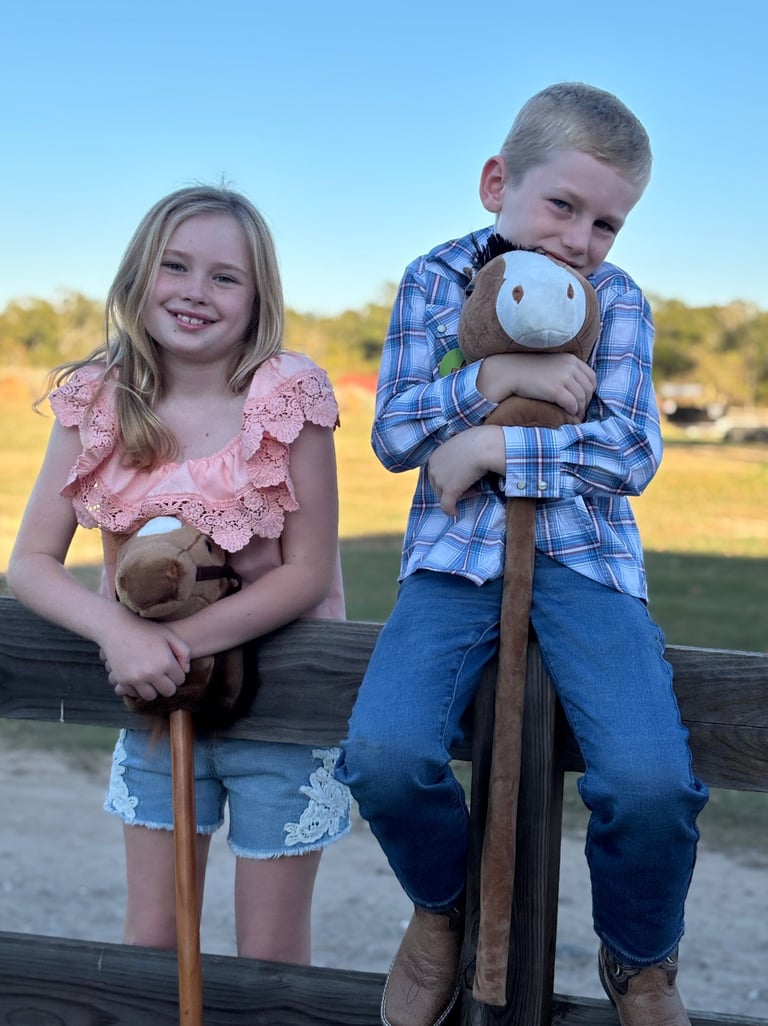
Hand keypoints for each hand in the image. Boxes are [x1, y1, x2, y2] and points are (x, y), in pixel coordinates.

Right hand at [98, 614, 190, 701]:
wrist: (117, 628)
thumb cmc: (146, 630)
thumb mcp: (169, 635)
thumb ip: (184, 652)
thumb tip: (186, 671)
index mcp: (165, 662)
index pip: (180, 680)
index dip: (178, 674)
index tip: (172, 667)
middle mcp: (151, 673)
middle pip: (168, 692)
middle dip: (168, 684)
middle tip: (164, 675)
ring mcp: (136, 678)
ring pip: (151, 696)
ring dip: (153, 689)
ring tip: (152, 678)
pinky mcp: (123, 681)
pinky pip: (134, 694)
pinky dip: (137, 688)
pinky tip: (138, 677)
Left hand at [428, 425, 504, 515]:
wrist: (484, 446)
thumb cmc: (479, 442)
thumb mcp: (460, 446)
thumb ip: (455, 455)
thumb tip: (462, 463)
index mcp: (434, 457)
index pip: (436, 474)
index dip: (449, 478)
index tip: (463, 477)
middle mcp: (433, 469)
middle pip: (438, 486)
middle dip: (452, 487)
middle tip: (470, 485)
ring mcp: (439, 480)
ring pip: (444, 496)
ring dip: (457, 495)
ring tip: (472, 490)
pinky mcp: (449, 491)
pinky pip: (446, 506)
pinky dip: (450, 511)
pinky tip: (456, 512)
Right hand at [477, 352, 596, 417]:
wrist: (510, 372)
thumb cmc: (528, 371)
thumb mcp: (552, 364)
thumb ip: (565, 370)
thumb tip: (576, 387)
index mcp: (571, 359)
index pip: (591, 377)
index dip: (589, 391)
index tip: (583, 400)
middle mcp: (570, 366)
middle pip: (588, 389)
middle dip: (586, 402)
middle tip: (580, 412)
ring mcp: (563, 377)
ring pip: (581, 398)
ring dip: (579, 409)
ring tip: (574, 416)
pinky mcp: (556, 389)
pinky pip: (572, 404)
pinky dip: (572, 411)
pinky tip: (567, 414)